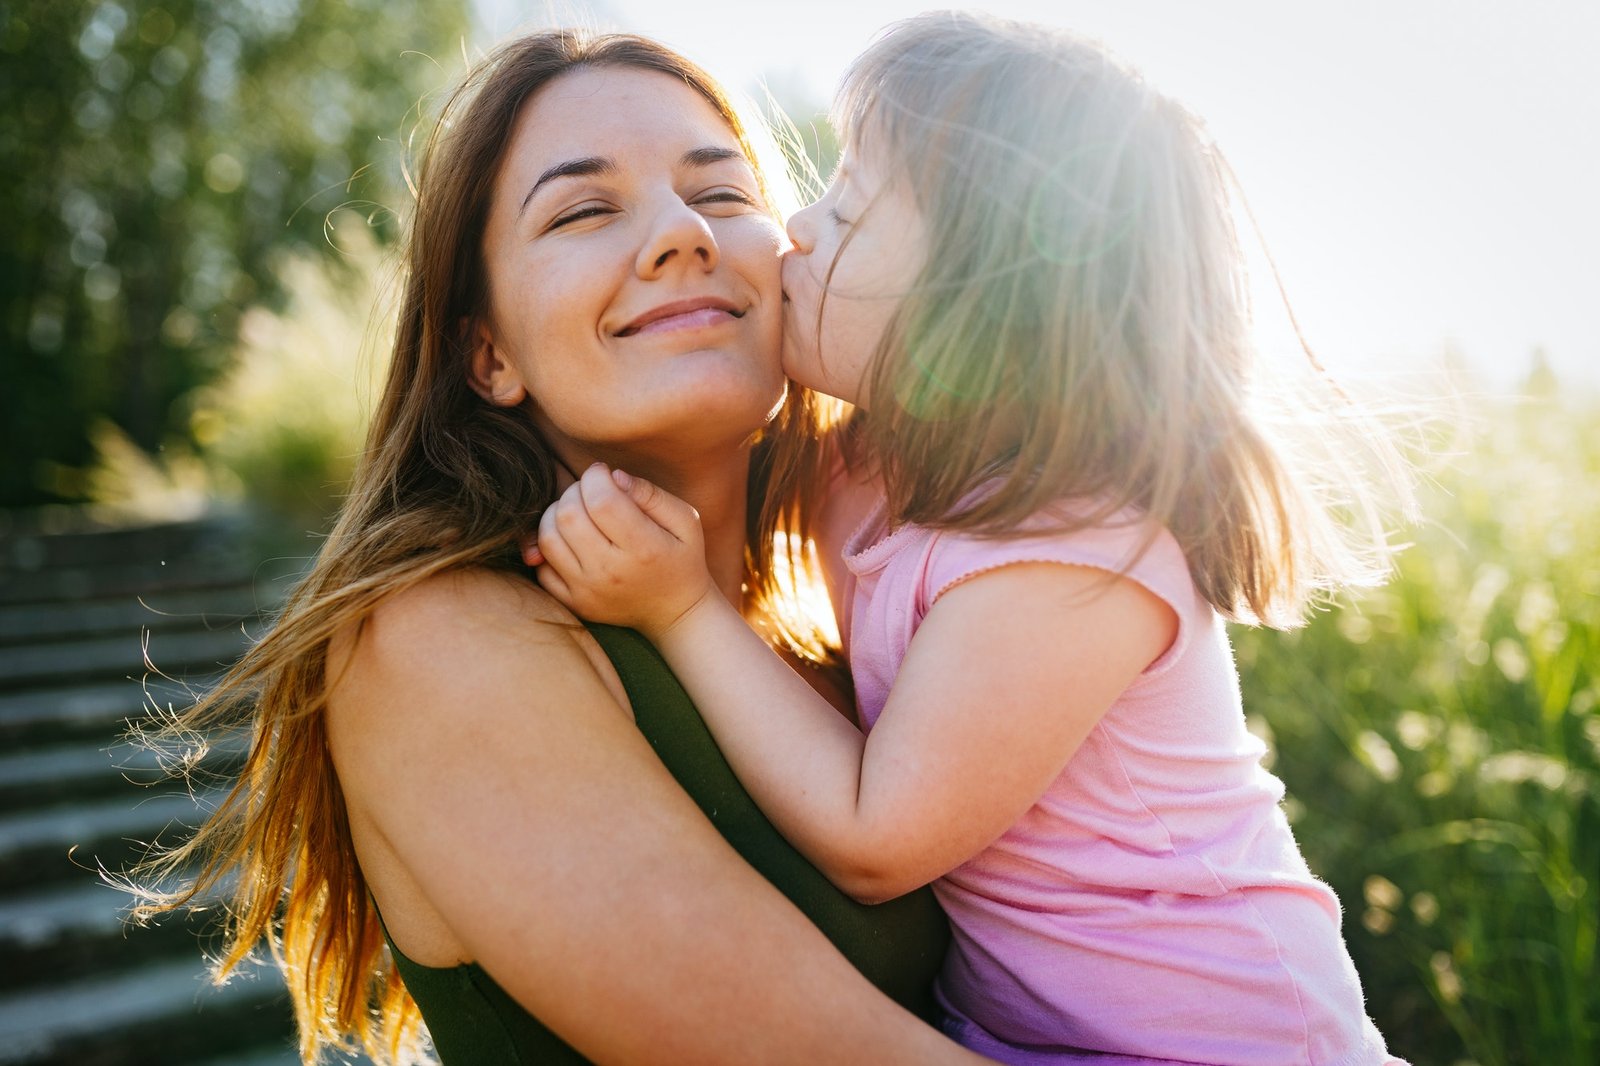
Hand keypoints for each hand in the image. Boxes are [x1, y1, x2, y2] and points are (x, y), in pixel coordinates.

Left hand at [534, 463, 716, 637]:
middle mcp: (611, 571)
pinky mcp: (574, 602)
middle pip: (568, 515)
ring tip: (580, 512)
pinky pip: (542, 566)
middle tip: (592, 490)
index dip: (595, 476)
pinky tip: (573, 540)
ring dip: (557, 514)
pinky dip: (551, 546)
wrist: (676, 613)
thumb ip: (651, 493)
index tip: (604, 473)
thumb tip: (613, 476)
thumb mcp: (686, 520)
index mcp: (643, 548)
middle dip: (574, 490)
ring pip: (547, 537)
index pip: (601, 501)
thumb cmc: (682, 559)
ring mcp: (588, 590)